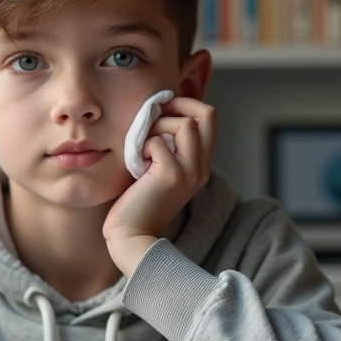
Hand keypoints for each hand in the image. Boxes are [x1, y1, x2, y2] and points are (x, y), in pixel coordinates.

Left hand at [103, 96, 216, 276]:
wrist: (131, 236)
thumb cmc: (137, 201)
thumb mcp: (159, 169)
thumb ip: (167, 146)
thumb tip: (157, 113)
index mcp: (200, 164)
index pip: (209, 118)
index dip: (186, 105)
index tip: (162, 110)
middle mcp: (201, 166)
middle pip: (208, 113)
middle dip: (180, 104)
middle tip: (156, 113)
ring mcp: (190, 171)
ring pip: (185, 123)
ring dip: (158, 126)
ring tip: (143, 145)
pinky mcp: (172, 176)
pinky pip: (158, 141)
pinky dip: (143, 145)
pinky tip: (137, 164)